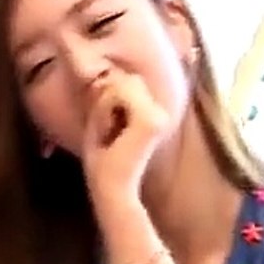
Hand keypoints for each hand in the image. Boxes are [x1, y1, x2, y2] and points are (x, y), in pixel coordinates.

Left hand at [81, 71, 169, 204]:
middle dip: (106, 100)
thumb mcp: (101, 121)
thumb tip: (106, 75)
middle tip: (106, 131)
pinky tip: (109, 132)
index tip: (107, 127)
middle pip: (126, 80)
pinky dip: (104, 111)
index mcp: (153, 113)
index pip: (129, 82)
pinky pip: (117, 94)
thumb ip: (106, 97)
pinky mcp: (151, 121)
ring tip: (108, 132)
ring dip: (104, 107)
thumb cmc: (103, 159)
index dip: (108, 98)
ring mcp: (160, 115)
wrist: (110, 188)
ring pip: (122, 84)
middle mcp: (162, 111)